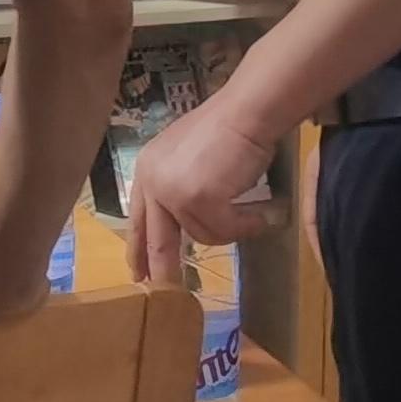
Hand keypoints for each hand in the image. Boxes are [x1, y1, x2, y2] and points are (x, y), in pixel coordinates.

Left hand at [127, 98, 282, 283]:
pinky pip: (226, 231)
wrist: (247, 110)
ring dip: (232, 227)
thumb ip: (181, 185)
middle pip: (158, 239)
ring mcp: (174, 192)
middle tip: (167, 291)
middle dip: (164, 268)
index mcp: (147, 168)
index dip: (138, 247)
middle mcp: (153, 181)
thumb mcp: (190, 158)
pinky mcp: (198, 201)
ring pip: (204, 235)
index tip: (137, 273)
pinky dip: (247, 225)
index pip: (138, 217)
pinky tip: (262, 213)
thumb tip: (189, 222)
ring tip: (254, 212)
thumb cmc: (228, 126)